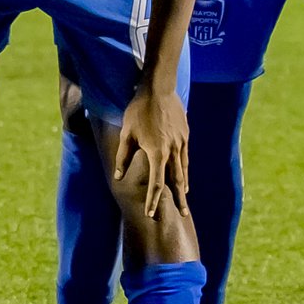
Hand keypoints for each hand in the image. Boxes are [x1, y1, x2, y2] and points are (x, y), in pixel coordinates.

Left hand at [114, 85, 190, 225]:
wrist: (159, 89)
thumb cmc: (138, 110)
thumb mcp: (126, 133)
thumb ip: (123, 156)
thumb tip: (118, 176)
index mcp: (157, 152)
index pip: (157, 183)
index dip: (153, 200)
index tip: (151, 213)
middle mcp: (172, 150)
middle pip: (177, 181)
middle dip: (179, 199)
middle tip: (183, 214)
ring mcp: (181, 143)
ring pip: (184, 169)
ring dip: (184, 185)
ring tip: (185, 197)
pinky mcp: (185, 135)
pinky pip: (185, 156)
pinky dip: (185, 168)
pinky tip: (184, 173)